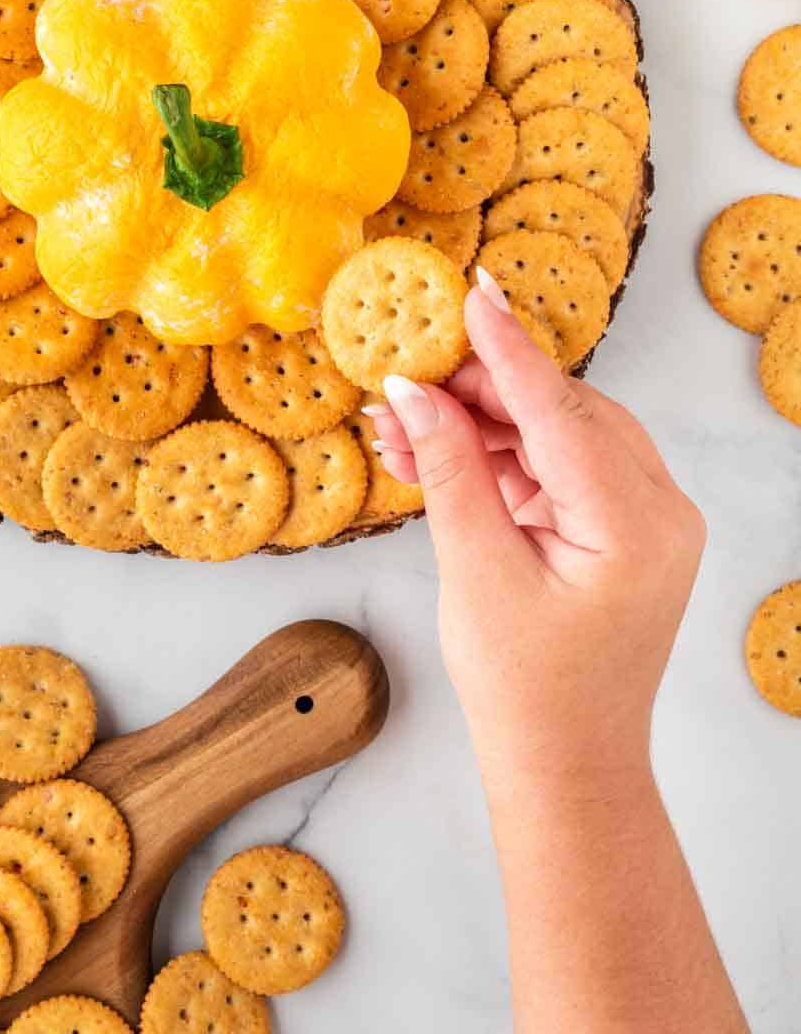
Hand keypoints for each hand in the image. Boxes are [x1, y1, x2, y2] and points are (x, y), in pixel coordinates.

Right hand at [366, 271, 705, 795]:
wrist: (563, 767)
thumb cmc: (524, 691)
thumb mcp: (475, 571)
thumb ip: (448, 468)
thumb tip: (412, 390)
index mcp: (636, 524)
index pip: (560, 409)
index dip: (506, 347)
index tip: (470, 291)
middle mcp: (659, 511)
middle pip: (561, 412)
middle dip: (477, 390)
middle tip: (404, 373)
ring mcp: (647, 519)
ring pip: (556, 434)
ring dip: (480, 425)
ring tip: (399, 423)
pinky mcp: (622, 528)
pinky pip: (559, 467)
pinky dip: (500, 457)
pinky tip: (434, 451)